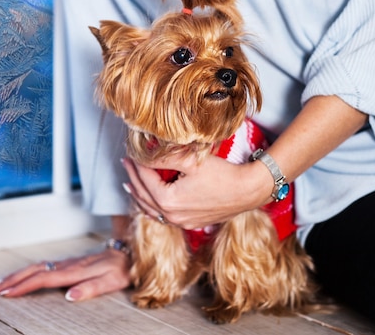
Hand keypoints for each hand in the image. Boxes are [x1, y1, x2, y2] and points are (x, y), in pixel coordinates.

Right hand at [0, 249, 130, 301]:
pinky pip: (42, 266)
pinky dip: (27, 272)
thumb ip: (91, 288)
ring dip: (17, 275)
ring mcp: (67, 262)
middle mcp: (67, 265)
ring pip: (36, 267)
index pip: (44, 279)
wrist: (128, 251)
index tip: (7, 293)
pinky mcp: (68, 263)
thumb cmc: (121, 269)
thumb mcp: (111, 281)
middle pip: (34, 271)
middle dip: (13, 280)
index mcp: (75, 272)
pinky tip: (21, 276)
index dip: (24, 286)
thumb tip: (70, 297)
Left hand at [122, 153, 270, 228]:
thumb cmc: (223, 174)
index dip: (136, 165)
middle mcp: (172, 216)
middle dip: (133, 179)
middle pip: (144, 196)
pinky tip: (152, 201)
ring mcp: (181, 222)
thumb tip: (144, 151)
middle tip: (126, 164)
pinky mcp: (191, 223)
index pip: (145, 180)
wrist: (248, 191)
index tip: (129, 154)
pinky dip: (153, 206)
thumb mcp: (191, 161)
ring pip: (151, 209)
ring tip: (130, 184)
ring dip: (139, 195)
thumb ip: (165, 157)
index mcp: (168, 201)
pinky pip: (164, 216)